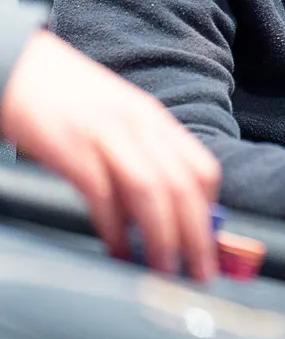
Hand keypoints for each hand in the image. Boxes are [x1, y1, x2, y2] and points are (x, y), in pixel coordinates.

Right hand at [0, 31, 220, 279]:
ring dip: (163, 237)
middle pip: (184, 186)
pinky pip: (103, 193)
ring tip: (163, 269)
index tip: (209, 244)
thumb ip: (142, 153)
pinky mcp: (71, 147)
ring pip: (153, 192)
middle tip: (199, 272)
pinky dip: (114, 226)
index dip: (210, 212)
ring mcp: (107, 134)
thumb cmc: (63, 97)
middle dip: (198, 236)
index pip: (203, 169)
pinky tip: (116, 248)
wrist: (17, 65)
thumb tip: (161, 205)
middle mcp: (139, 125)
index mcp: (154, 119)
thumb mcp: (117, 119)